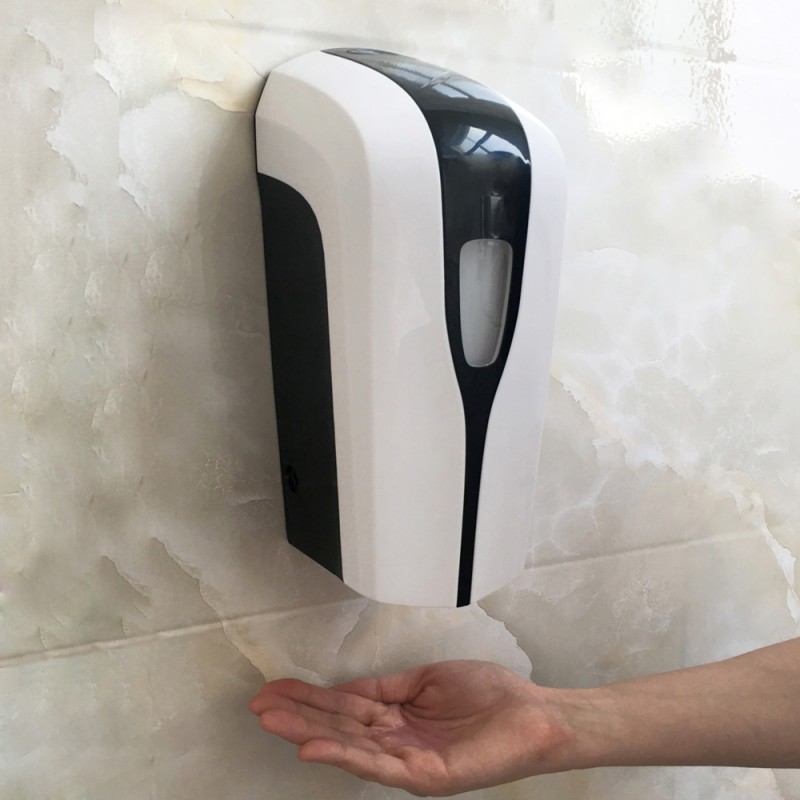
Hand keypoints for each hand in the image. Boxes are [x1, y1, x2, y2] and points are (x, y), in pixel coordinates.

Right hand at [248, 660, 574, 795]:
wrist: (533, 715)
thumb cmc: (487, 696)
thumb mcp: (428, 680)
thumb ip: (387, 688)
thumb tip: (345, 689)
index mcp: (396, 716)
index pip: (343, 707)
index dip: (309, 697)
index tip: (274, 687)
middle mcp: (395, 740)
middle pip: (338, 725)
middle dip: (296, 714)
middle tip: (258, 705)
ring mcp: (407, 760)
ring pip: (349, 744)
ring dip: (307, 731)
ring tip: (272, 720)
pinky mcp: (424, 776)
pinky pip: (377, 764)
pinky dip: (343, 754)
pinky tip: (314, 746)